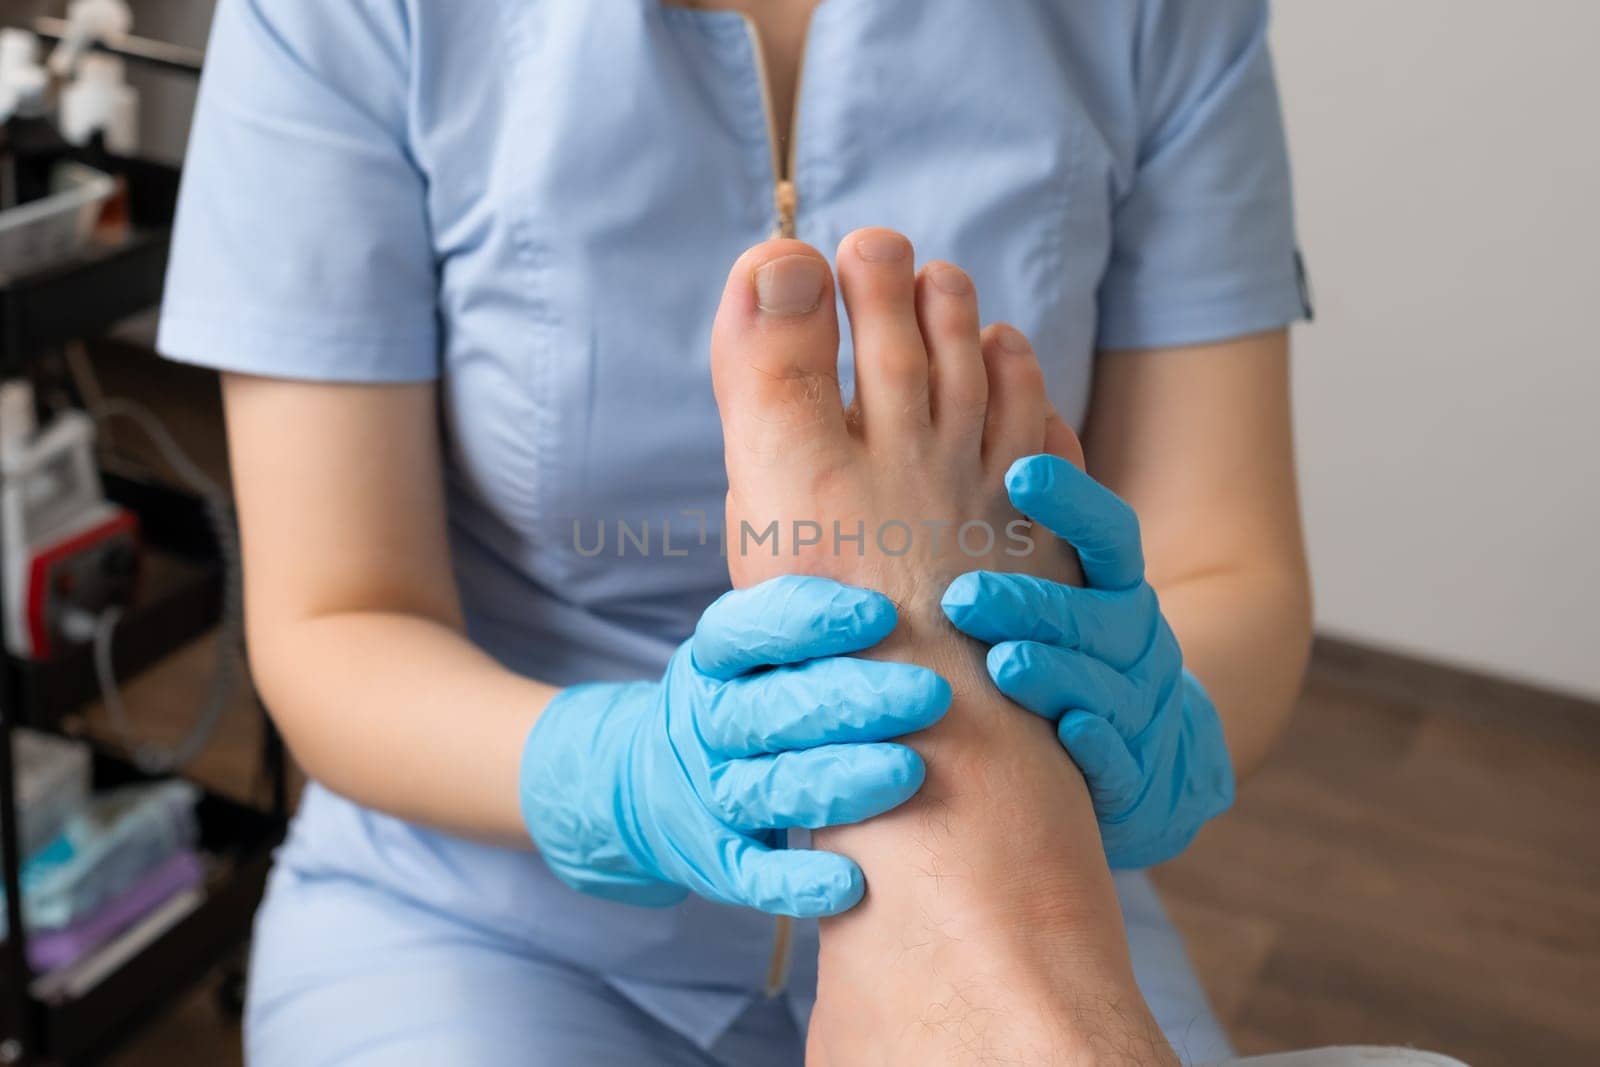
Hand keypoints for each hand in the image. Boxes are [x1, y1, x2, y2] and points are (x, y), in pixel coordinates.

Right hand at [519, 575, 950, 916]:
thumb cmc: (752, 693)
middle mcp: (707, 719)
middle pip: (772, 709)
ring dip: (838, 783)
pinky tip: (851, 880)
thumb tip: (914, 528)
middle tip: (931, 694)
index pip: (749, 627)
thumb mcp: (760, 643)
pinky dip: (795, 880)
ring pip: (768, 787)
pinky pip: (751, 872)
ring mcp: (708, 790)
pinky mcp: (714, 857)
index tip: (880, 613)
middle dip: (852, 700)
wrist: (650, 784)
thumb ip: (822, 610)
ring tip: (909, 773)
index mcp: (715, 655)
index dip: (809, 620)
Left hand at [941, 455, 1233, 868]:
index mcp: (1112, 581)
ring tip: (1005, 665)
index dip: (1071, 501)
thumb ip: (1038, 494)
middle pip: (1094, 611)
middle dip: (1032, 601)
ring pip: (1103, 684)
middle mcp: (1132, 637)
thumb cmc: (1068, 637)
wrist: (1153, 748)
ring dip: (1056, 672)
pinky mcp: (1129, 773)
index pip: (1107, 530)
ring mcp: (1135, 705)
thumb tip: (999, 362)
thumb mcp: (1059, 566)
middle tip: (964, 598)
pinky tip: (1066, 733)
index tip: (1022, 472)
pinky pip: (1119, 759)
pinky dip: (1096, 745)